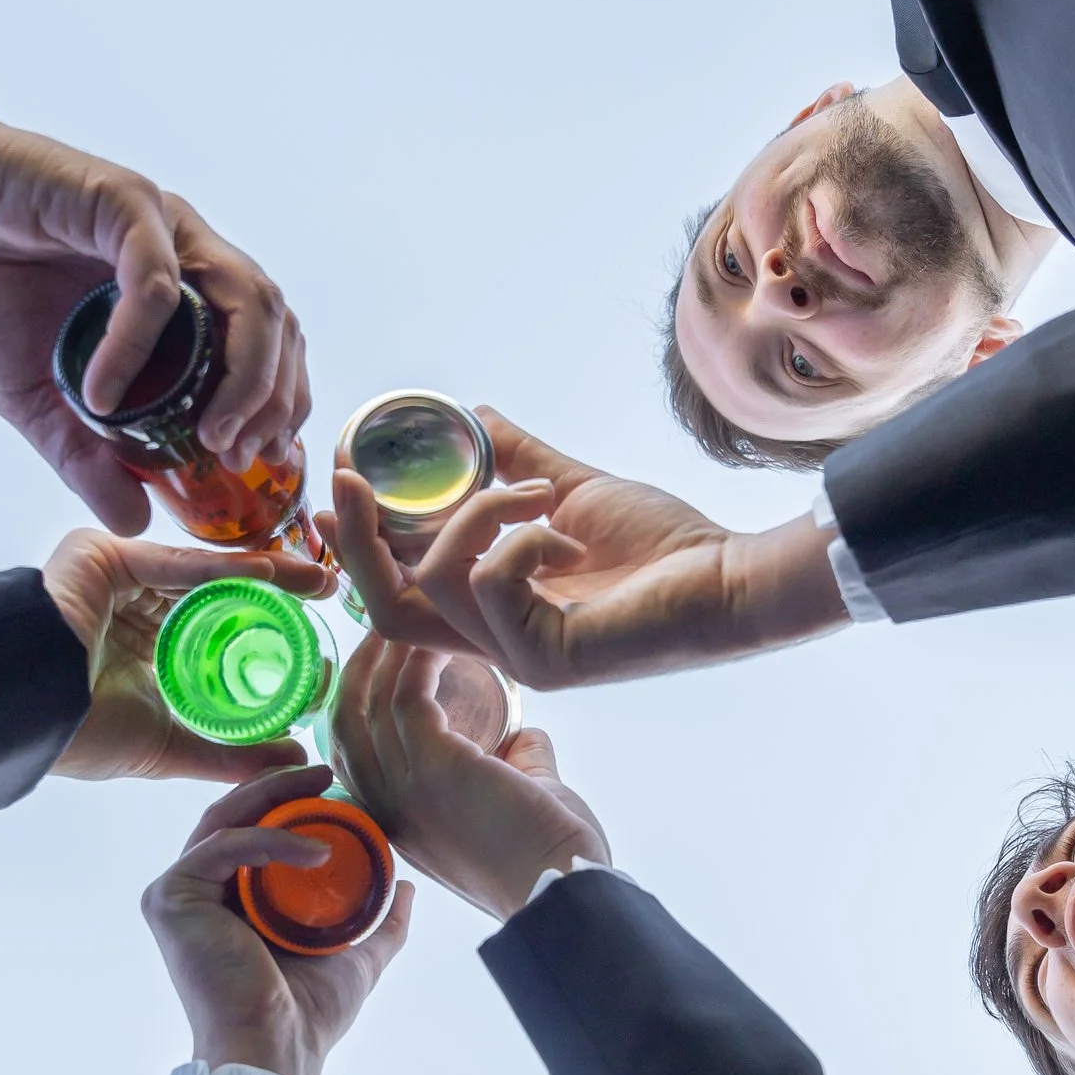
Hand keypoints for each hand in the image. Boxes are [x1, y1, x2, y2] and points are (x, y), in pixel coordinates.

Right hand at [0, 99, 309, 527]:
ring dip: (243, 374)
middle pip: (275, 323)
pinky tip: (103, 392)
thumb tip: (134, 520)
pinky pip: (155, 281)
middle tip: (239, 457)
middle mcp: (189, 254)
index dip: (278, 405)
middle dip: (273, 398)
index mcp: (187, 292)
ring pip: (245, 297)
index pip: (269, 347)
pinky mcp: (123, 203)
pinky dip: (139, 343)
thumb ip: (87, 456)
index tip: (257, 464)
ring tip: (208, 436)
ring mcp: (163, 226)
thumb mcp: (38, 399)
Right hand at [44, 531, 334, 783]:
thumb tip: (293, 762)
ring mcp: (116, 577)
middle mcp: (132, 607)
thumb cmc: (77, 736)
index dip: (266, 632)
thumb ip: (225, 752)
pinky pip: (172, 560)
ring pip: (200, 571)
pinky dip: (222, 567)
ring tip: (316, 576)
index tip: (316, 642)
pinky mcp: (101, 555)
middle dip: (274, 593)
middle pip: (214, 592)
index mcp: (141, 649)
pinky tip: (271, 573)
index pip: (215, 629)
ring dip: (261, 573)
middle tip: (329, 590)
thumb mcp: (166, 745)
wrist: (20, 719)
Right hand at [144, 764, 413, 1074]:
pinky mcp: (170, 897)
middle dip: (277, 786)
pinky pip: (224, 847)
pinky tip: (317, 851)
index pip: (252, 832)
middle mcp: (196, 892)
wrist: (274, 1051)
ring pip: (224, 820)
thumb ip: (380, 923)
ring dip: (273, 795)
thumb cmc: (305, 1016)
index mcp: (228, 902)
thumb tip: (408, 889)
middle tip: (323, 768)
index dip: (286, 801)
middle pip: (234, 817)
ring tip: (320, 783)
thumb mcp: (356, 956)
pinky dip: (271, 840)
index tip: (330, 783)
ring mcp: (178, 893)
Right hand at [326, 407, 843, 689]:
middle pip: (382, 604)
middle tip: (351, 475)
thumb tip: (470, 414)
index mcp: (495, 611)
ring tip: (538, 493)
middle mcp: (495, 642)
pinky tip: (570, 532)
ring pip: (434, 578)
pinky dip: (523, 536)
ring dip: (478, 513)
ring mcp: (517, 657)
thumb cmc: (667, 546)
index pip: (397, 590)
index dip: (356, 542)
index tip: (340, 478)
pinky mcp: (545, 660)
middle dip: (357, 537)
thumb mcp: (572, 490)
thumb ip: (518, 460)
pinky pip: (488, 581)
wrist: (733, 579)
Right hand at [329, 636, 607, 919]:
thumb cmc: (548, 859)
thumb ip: (514, 768)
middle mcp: (387, 807)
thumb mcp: (512, 809)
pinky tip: (439, 642)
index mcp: (396, 821)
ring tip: (412, 620)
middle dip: (358, 668)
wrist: (566, 888)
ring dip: (388, 654)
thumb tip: (525, 740)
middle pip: (345, 720)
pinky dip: (418, 661)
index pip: (349, 752)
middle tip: (385, 629)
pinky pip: (408, 696)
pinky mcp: (435, 767)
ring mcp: (405, 788)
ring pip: (369, 702)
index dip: (355, 700)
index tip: (378, 662)